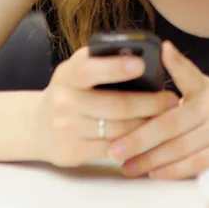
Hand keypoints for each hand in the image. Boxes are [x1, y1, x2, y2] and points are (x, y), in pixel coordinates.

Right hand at [31, 46, 178, 166]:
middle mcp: (64, 101)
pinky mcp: (72, 152)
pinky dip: (133, 142)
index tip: (141, 64)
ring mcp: (67, 128)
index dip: (116, 67)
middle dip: (149, 103)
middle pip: (115, 105)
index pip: (91, 69)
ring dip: (146, 123)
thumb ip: (101, 61)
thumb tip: (140, 55)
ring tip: (165, 116)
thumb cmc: (71, 90)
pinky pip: (111, 149)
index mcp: (68, 74)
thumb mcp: (78, 70)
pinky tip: (146, 134)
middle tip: (171, 99)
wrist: (36, 125)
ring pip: (117, 129)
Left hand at [107, 41, 208, 179]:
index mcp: (206, 89)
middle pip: (171, 124)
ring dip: (150, 159)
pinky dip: (173, 169)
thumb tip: (164, 47)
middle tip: (115, 149)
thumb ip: (183, 71)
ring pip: (180, 147)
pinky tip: (154, 172)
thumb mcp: (206, 85)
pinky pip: (195, 163)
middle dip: (140, 138)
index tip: (152, 67)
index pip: (184, 80)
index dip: (169, 73)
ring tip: (127, 165)